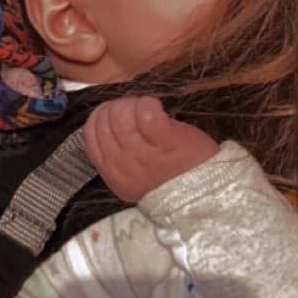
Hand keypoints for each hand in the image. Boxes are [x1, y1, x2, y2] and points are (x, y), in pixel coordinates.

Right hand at [85, 95, 218, 199]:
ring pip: (121, 114)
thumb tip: (105, 121)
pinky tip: (157, 108)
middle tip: (135, 111)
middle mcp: (124, 165)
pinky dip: (149, 104)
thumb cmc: (171, 179)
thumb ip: (117, 154)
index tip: (116, 114)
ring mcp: (144, 154)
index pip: (89, 134)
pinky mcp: (167, 141)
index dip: (101, 116)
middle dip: (117, 107)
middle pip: (104, 120)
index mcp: (113, 174)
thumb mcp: (135, 174)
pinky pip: (146, 113)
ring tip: (148, 110)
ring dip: (134, 104)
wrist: (208, 193)